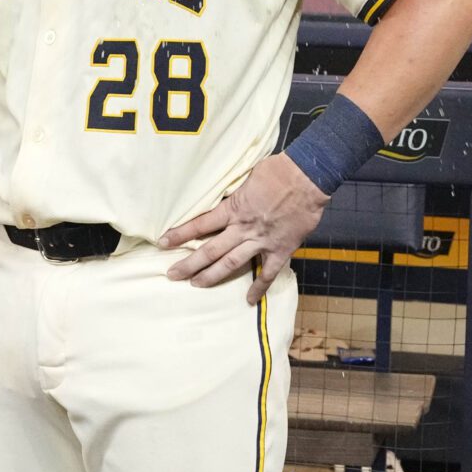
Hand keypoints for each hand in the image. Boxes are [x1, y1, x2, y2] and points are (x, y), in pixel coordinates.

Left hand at [160, 153, 329, 303]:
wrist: (308, 177)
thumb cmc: (278, 170)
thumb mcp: (248, 177)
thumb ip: (236, 193)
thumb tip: (228, 198)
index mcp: (234, 209)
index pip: (200, 224)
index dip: (180, 234)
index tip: (163, 242)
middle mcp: (243, 228)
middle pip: (210, 250)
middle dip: (189, 264)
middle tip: (172, 275)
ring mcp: (261, 241)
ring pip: (232, 264)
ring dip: (212, 276)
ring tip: (196, 285)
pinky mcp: (280, 249)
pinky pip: (268, 273)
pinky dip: (259, 288)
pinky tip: (249, 300)